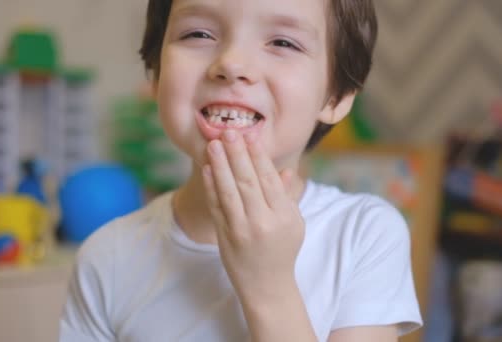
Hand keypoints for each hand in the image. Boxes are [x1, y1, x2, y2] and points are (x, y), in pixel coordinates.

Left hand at [201, 129, 304, 301]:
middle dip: (237, 154)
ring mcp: (241, 230)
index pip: (269, 179)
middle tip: (229, 131)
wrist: (266, 285)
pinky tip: (208, 169)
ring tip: (214, 144)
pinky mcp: (224, 236)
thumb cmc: (283, 249)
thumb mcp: (293, 223)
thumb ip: (286, 195)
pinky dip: (211, 186)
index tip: (250, 134)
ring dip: (220, 165)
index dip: (258, 155)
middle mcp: (262, 222)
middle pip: (247, 182)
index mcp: (283, 216)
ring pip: (229, 192)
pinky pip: (216, 206)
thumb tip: (286, 169)